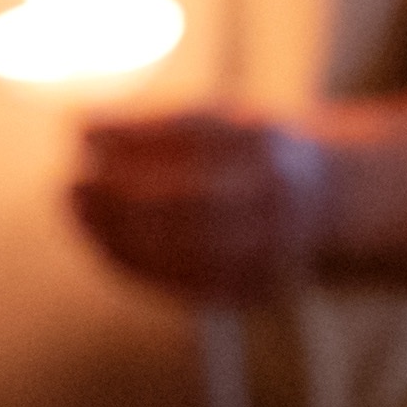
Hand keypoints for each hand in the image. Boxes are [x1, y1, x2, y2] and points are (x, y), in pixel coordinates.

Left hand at [70, 108, 335, 299]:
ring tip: (78, 214)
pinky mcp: (258, 285)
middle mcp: (273, 192)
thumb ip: (154, 127)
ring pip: (188, 249)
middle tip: (72, 186)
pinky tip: (103, 247)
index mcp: (263, 140)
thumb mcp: (220, 120)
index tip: (79, 131)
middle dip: (121, 196)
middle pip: (191, 199)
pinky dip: (140, 267)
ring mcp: (271, 244)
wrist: (335, 200)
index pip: (193, 134)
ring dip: (121, 236)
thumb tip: (80, 127)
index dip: (130, 135)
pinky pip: (191, 285)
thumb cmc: (249, 152)